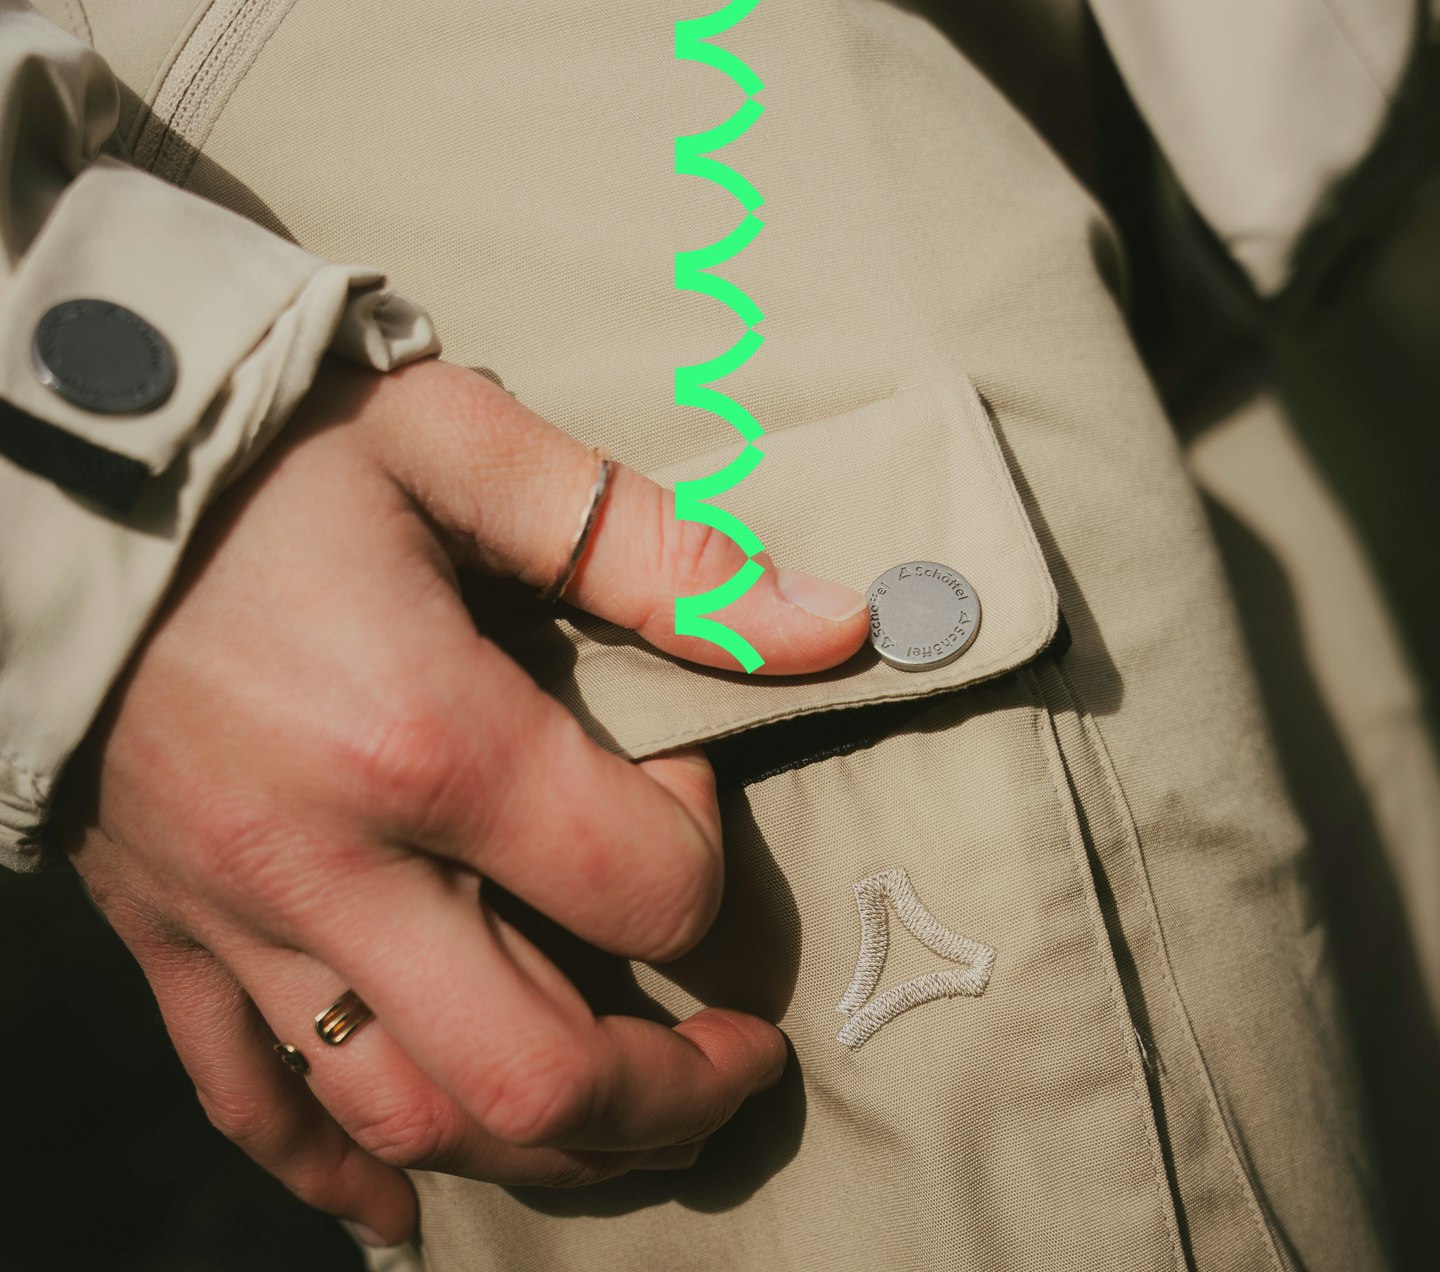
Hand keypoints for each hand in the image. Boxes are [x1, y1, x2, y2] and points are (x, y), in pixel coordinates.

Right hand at [55, 358, 867, 1245]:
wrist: (47, 472)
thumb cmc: (265, 445)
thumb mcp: (462, 444)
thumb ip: (651, 547)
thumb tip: (831, 624)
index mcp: (425, 739)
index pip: (642, 887)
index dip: (708, 854)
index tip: (688, 781)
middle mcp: (329, 868)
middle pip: (539, 1071)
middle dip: (675, 1093)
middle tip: (741, 1061)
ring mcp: (235, 921)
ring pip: (408, 1117)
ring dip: (543, 1149)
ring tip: (628, 1121)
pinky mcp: (166, 933)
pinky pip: (251, 1101)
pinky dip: (338, 1168)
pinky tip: (406, 1201)